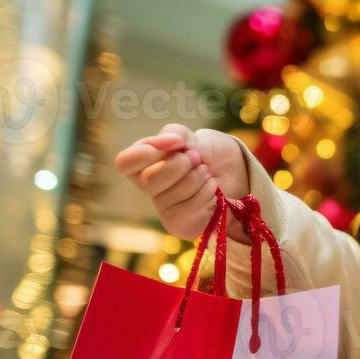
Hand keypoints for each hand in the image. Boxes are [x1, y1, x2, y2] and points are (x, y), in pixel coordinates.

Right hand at [114, 123, 249, 241]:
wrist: (234, 172)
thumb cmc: (208, 152)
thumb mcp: (191, 135)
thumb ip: (175, 133)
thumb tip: (172, 142)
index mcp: (142, 163)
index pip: (125, 163)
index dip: (148, 152)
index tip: (176, 143)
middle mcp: (148, 187)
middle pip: (150, 180)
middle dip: (181, 165)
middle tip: (198, 159)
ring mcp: (163, 208)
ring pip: (174, 195)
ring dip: (198, 179)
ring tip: (206, 174)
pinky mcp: (180, 225)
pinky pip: (190, 212)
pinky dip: (207, 196)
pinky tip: (212, 192)